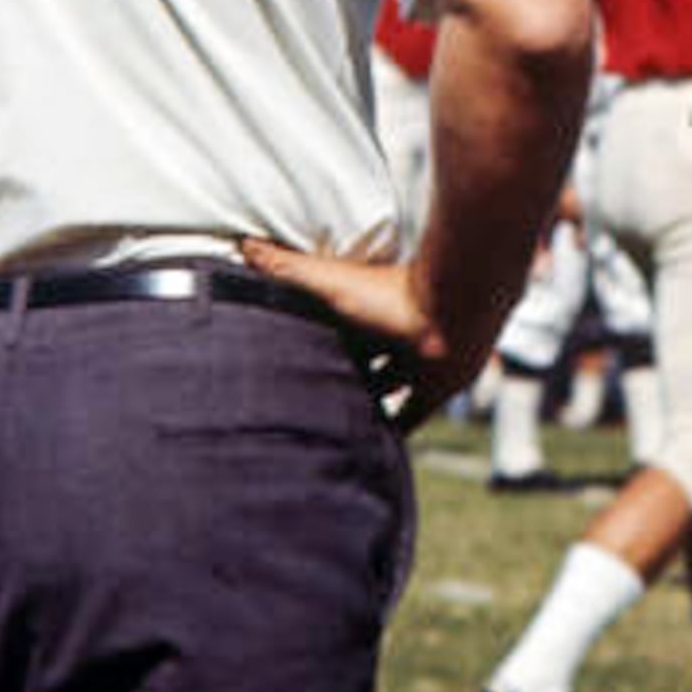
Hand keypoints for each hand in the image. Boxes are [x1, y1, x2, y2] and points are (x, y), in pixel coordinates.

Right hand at [241, 237, 468, 427]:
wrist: (451, 311)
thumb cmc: (386, 294)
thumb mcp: (324, 281)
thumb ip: (284, 267)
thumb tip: (240, 243)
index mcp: (359, 312)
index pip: (326, 329)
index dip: (306, 342)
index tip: (277, 361)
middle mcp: (384, 337)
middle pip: (352, 361)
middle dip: (332, 375)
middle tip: (296, 403)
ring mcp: (408, 364)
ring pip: (379, 389)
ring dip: (360, 404)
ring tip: (326, 428)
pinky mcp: (430, 390)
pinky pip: (408, 417)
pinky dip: (390, 432)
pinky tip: (365, 449)